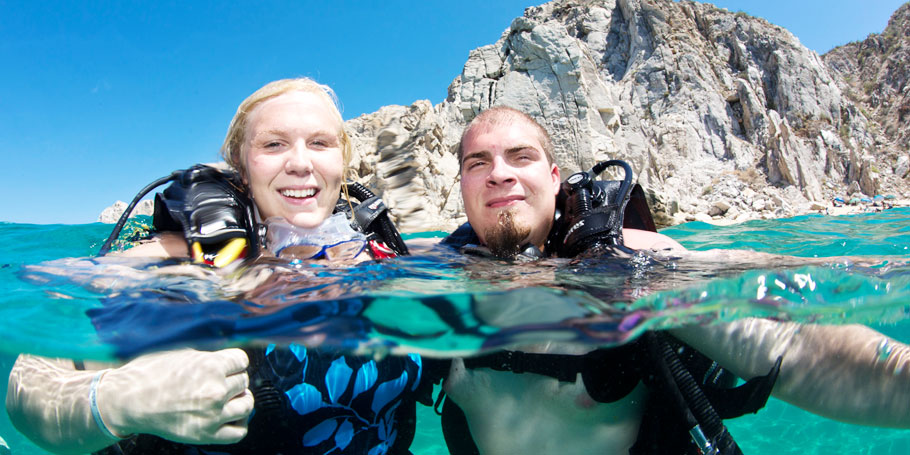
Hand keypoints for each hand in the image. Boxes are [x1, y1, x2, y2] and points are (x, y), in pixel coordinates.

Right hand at [98, 348, 252, 443]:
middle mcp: (215, 390)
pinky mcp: (207, 434)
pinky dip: (239, 424)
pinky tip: (230, 416)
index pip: (242, 360)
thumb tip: (227, 356)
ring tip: (230, 398)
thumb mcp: (181, 352)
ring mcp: (213, 414)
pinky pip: (238, 431)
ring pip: (247, 405)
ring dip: (240, 399)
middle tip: (221, 382)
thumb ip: (208, 355)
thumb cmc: (148, 374)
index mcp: (210, 366)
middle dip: (233, 379)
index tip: (228, 365)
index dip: (234, 362)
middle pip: (244, 381)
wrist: (127, 400)